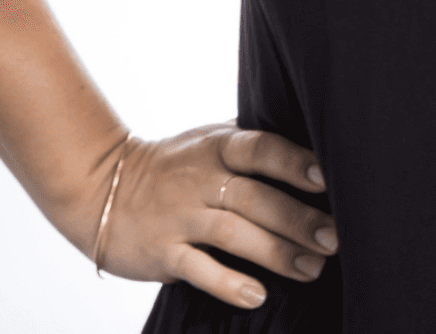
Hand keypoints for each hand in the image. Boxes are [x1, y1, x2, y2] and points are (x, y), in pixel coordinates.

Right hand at [73, 121, 337, 309]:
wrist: (101, 184)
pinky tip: (257, 295)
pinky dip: (227, 283)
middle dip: (298, 219)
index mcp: (219, 146)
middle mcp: (201, 179)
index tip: (327, 179)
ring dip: (275, 253)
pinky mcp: (161, 252)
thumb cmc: (176, 164)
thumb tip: (317, 144)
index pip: (261, 148)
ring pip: (232, 234)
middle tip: (335, 238)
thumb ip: (254, 143)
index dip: (293, 162)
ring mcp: (180, 216)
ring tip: (312, 268)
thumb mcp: (211, 140)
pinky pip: (197, 268)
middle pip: (255, 197)